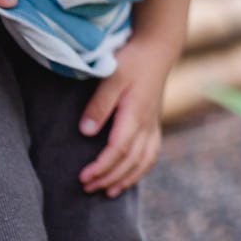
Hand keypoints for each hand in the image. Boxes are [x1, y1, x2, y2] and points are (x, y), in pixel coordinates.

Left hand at [77, 35, 172, 197]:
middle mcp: (147, 123)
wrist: (158, 49)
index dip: (101, 167)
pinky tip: (130, 175)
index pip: (118, 150)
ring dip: (127, 178)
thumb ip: (99, 105)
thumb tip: (85, 132)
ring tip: (108, 192)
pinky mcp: (155, 121)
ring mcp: (153, 123)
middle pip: (130, 160)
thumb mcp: (112, 77)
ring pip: (144, 160)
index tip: (82, 177)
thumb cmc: (133, 60)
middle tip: (87, 188)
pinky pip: (152, 153)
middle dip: (109, 178)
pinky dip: (141, 168)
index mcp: (135, 115)